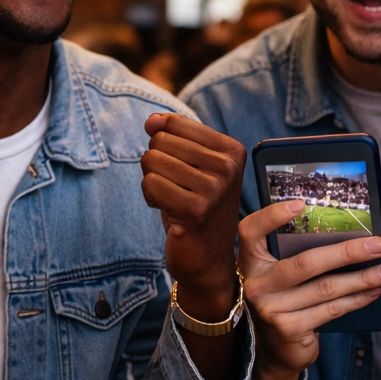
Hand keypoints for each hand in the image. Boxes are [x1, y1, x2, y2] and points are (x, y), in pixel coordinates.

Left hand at [139, 113, 244, 320]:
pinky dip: (151, 198)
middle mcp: (227, 166)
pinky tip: (170, 212)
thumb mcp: (189, 165)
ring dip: (153, 182)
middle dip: (157, 165)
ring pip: (151, 160)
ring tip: (174, 201)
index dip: (164, 146)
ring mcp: (214, 188)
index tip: (183, 171)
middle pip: (160, 141)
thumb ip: (171, 135)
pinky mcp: (196, 209)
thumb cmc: (195, 207)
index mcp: (231, 149)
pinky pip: (149, 184)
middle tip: (177, 189)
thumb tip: (152, 121)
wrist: (206, 258)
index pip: (173, 123)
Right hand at [238, 201, 380, 379]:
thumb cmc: (286, 301)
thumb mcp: (280, 276)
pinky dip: (356, 299)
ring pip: (325, 288)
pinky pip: (330, 310)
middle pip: (305, 263)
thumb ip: (297, 256)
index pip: (251, 231)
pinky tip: (373, 292)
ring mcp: (270, 308)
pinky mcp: (288, 328)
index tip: (302, 204)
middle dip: (347, 252)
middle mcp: (256, 284)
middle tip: (378, 245)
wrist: (276, 351)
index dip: (272, 215)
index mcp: (250, 262)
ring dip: (362, 278)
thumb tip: (350, 235)